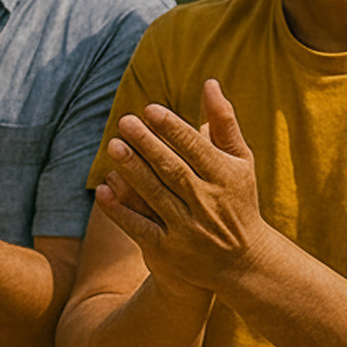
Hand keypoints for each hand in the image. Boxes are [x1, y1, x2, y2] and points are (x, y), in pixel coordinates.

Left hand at [96, 79, 266, 296]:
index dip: (174, 130)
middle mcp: (209, 204)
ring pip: (156, 196)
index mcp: (227, 178)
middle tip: (124, 121)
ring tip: (113, 146)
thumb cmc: (236, 199)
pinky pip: (140, 228)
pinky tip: (103, 189)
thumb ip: (223, 124)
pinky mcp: (168, 251)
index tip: (151, 110)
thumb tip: (209, 83)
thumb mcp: (237, 162)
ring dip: (133, 172)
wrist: (243, 263)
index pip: (197, 150)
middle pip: (174, 171)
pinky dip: (120, 210)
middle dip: (149, 146)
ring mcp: (189, 230)